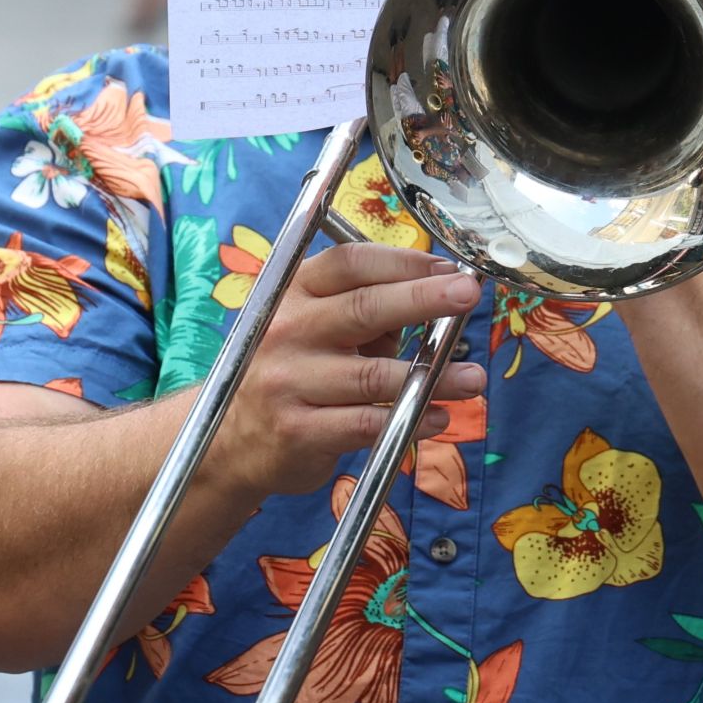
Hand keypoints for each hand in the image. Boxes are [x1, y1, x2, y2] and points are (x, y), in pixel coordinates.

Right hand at [212, 242, 485, 499]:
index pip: (350, 263)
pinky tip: (438, 417)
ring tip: (474, 377)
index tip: (450, 267)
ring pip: (373, 375)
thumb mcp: (314, 326)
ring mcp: (289, 381)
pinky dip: (409, 420)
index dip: (403, 262)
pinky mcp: (298, 431)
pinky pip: (366, 424)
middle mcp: (287, 330)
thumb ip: (368, 310)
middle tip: (469, 294)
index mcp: (293, 292)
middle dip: (423, 298)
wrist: (229, 440)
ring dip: (432, 376)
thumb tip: (438, 292)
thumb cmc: (290, 371)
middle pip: (363, 307)